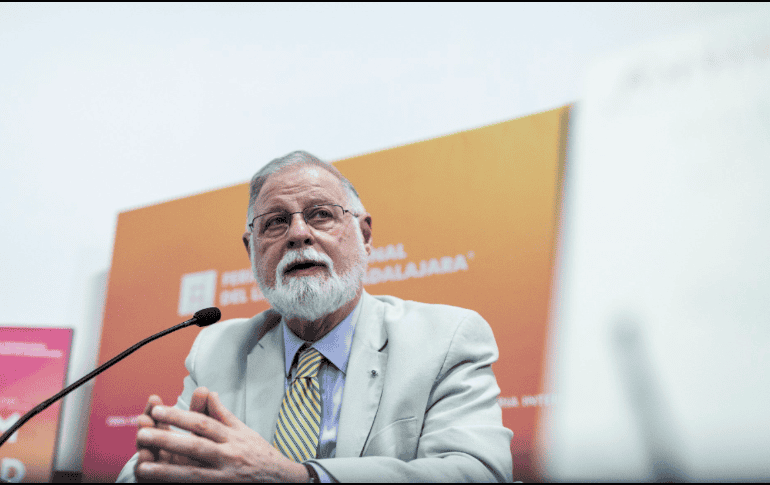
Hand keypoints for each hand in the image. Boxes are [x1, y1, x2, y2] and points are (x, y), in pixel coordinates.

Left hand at [135, 391, 309, 482]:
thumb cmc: (260, 454)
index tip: (157, 410)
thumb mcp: (244, 431)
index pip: (203, 424)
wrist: (282, 480)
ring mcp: (225, 477)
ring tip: (141, 466)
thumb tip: (208, 393)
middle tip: (142, 433)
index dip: (180, 417)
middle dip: (167, 440)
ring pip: (192, 474)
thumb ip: (222, 415)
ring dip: (165, 471)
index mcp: (232, 437)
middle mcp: (228, 456)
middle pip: (195, 447)